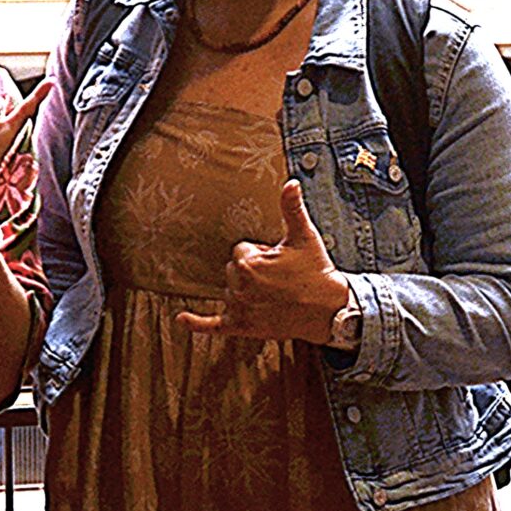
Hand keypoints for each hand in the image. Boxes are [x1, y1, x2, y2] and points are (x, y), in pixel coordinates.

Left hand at [178, 179, 352, 342]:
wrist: (330, 309)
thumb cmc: (316, 270)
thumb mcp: (303, 236)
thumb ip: (291, 208)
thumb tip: (291, 182)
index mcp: (248, 262)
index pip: (240, 250)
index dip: (261, 254)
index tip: (281, 261)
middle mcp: (239, 287)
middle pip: (233, 271)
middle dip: (253, 272)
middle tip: (281, 279)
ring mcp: (240, 309)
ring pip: (231, 292)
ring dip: (245, 292)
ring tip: (275, 296)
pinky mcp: (243, 327)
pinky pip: (214, 325)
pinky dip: (198, 323)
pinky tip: (181, 319)